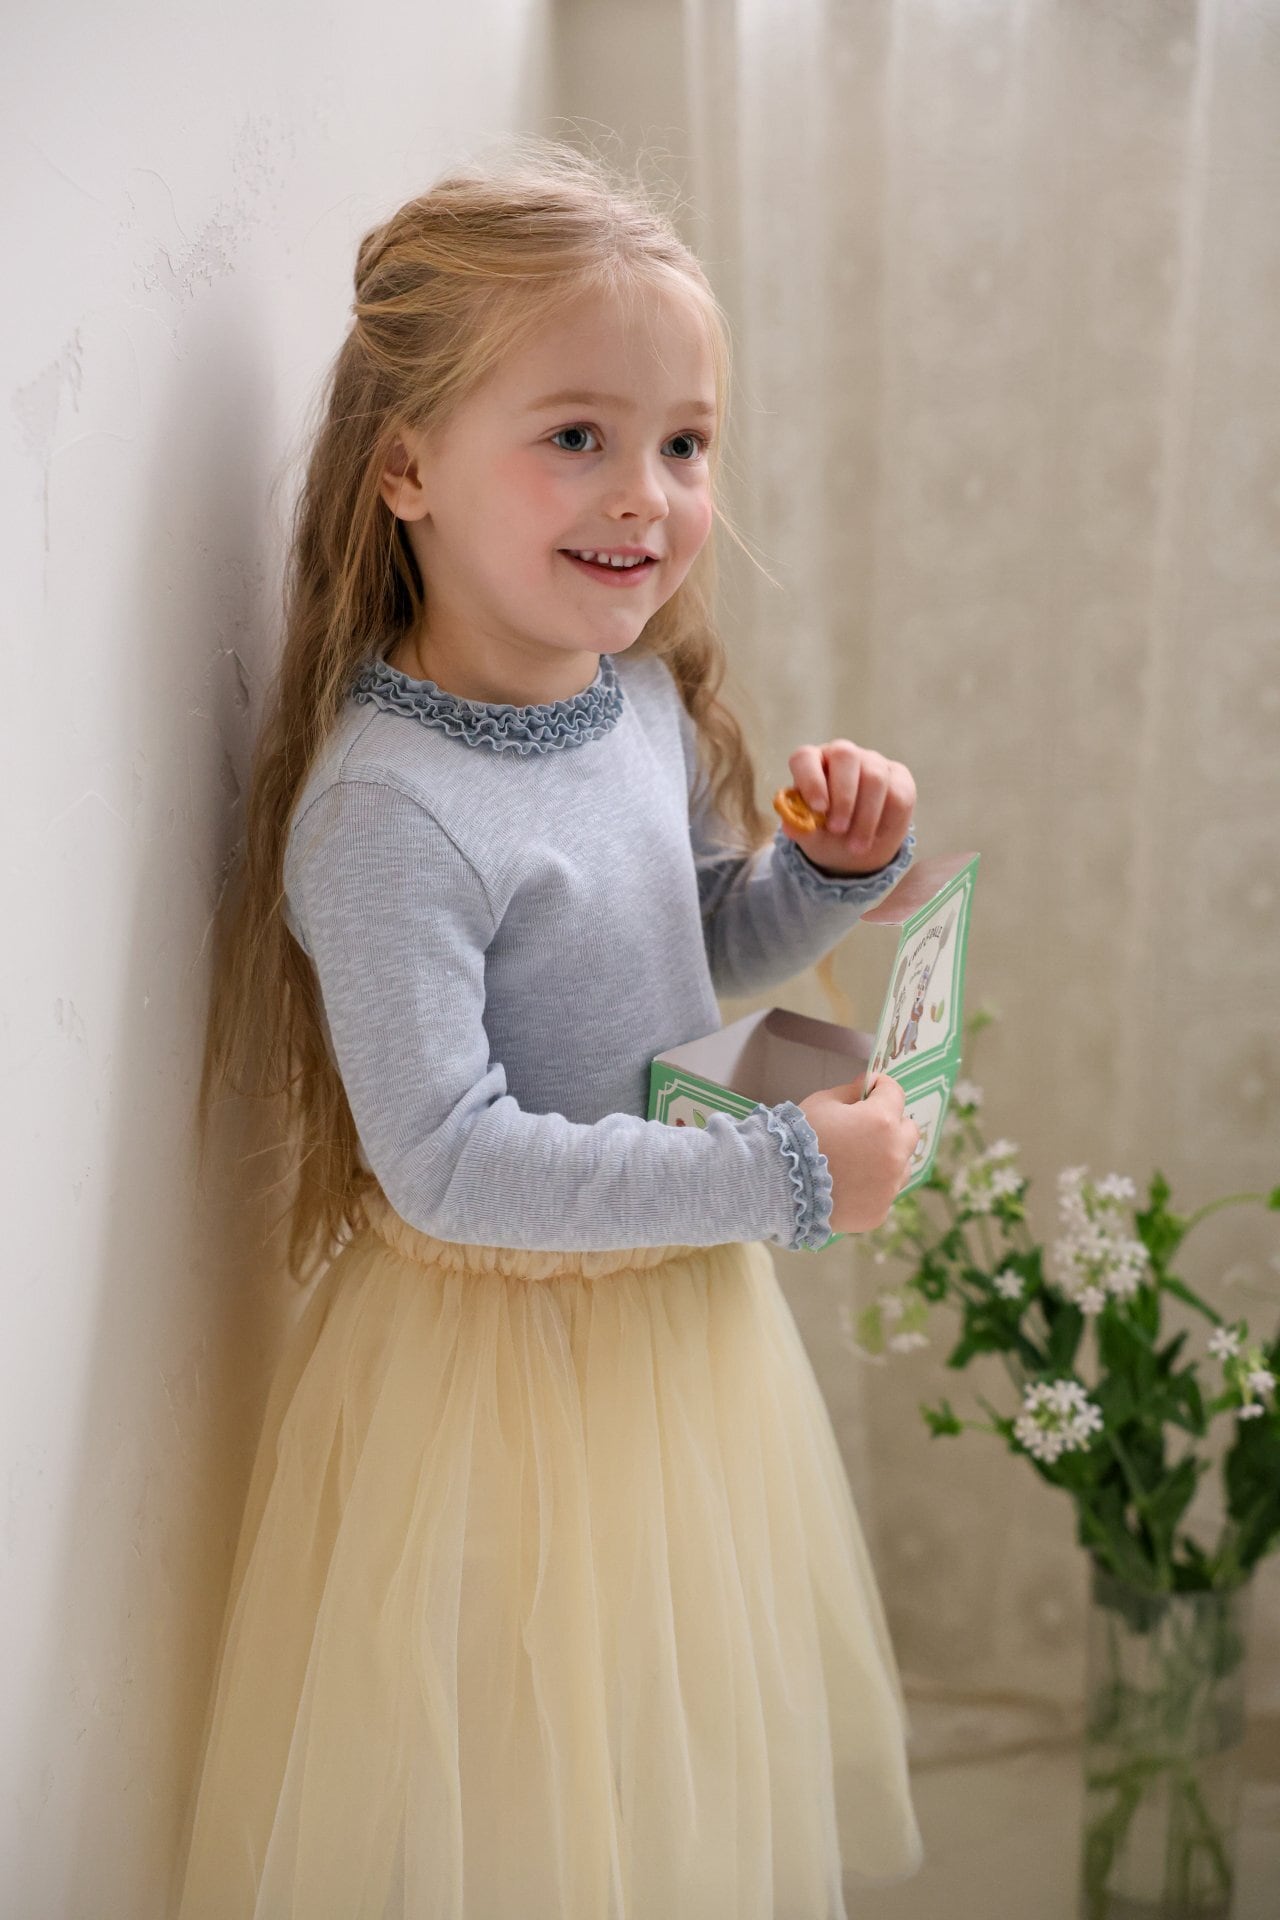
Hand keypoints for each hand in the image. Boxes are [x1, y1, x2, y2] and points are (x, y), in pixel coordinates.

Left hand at [776, 739, 916, 876]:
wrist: (857, 848)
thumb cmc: (827, 834)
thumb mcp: (812, 837)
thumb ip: (802, 829)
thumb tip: (791, 826)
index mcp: (812, 763)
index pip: (805, 758)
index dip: (811, 780)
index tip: (818, 808)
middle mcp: (842, 755)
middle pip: (846, 756)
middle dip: (843, 796)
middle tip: (838, 830)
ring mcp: (872, 762)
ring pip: (874, 777)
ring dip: (866, 816)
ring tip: (856, 846)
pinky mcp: (898, 776)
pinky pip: (898, 793)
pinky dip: (887, 821)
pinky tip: (876, 838)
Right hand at [798, 1072, 919, 1232]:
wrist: (779, 1185)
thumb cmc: (798, 1138)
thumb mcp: (822, 1103)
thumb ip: (850, 1092)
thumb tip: (868, 1087)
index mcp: (881, 1121)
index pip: (896, 1093)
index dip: (881, 1088)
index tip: (871, 1090)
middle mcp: (894, 1153)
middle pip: (908, 1131)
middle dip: (891, 1124)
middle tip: (866, 1128)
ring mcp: (889, 1186)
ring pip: (901, 1165)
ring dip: (887, 1158)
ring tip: (857, 1162)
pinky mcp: (879, 1211)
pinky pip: (884, 1193)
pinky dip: (873, 1188)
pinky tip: (849, 1186)